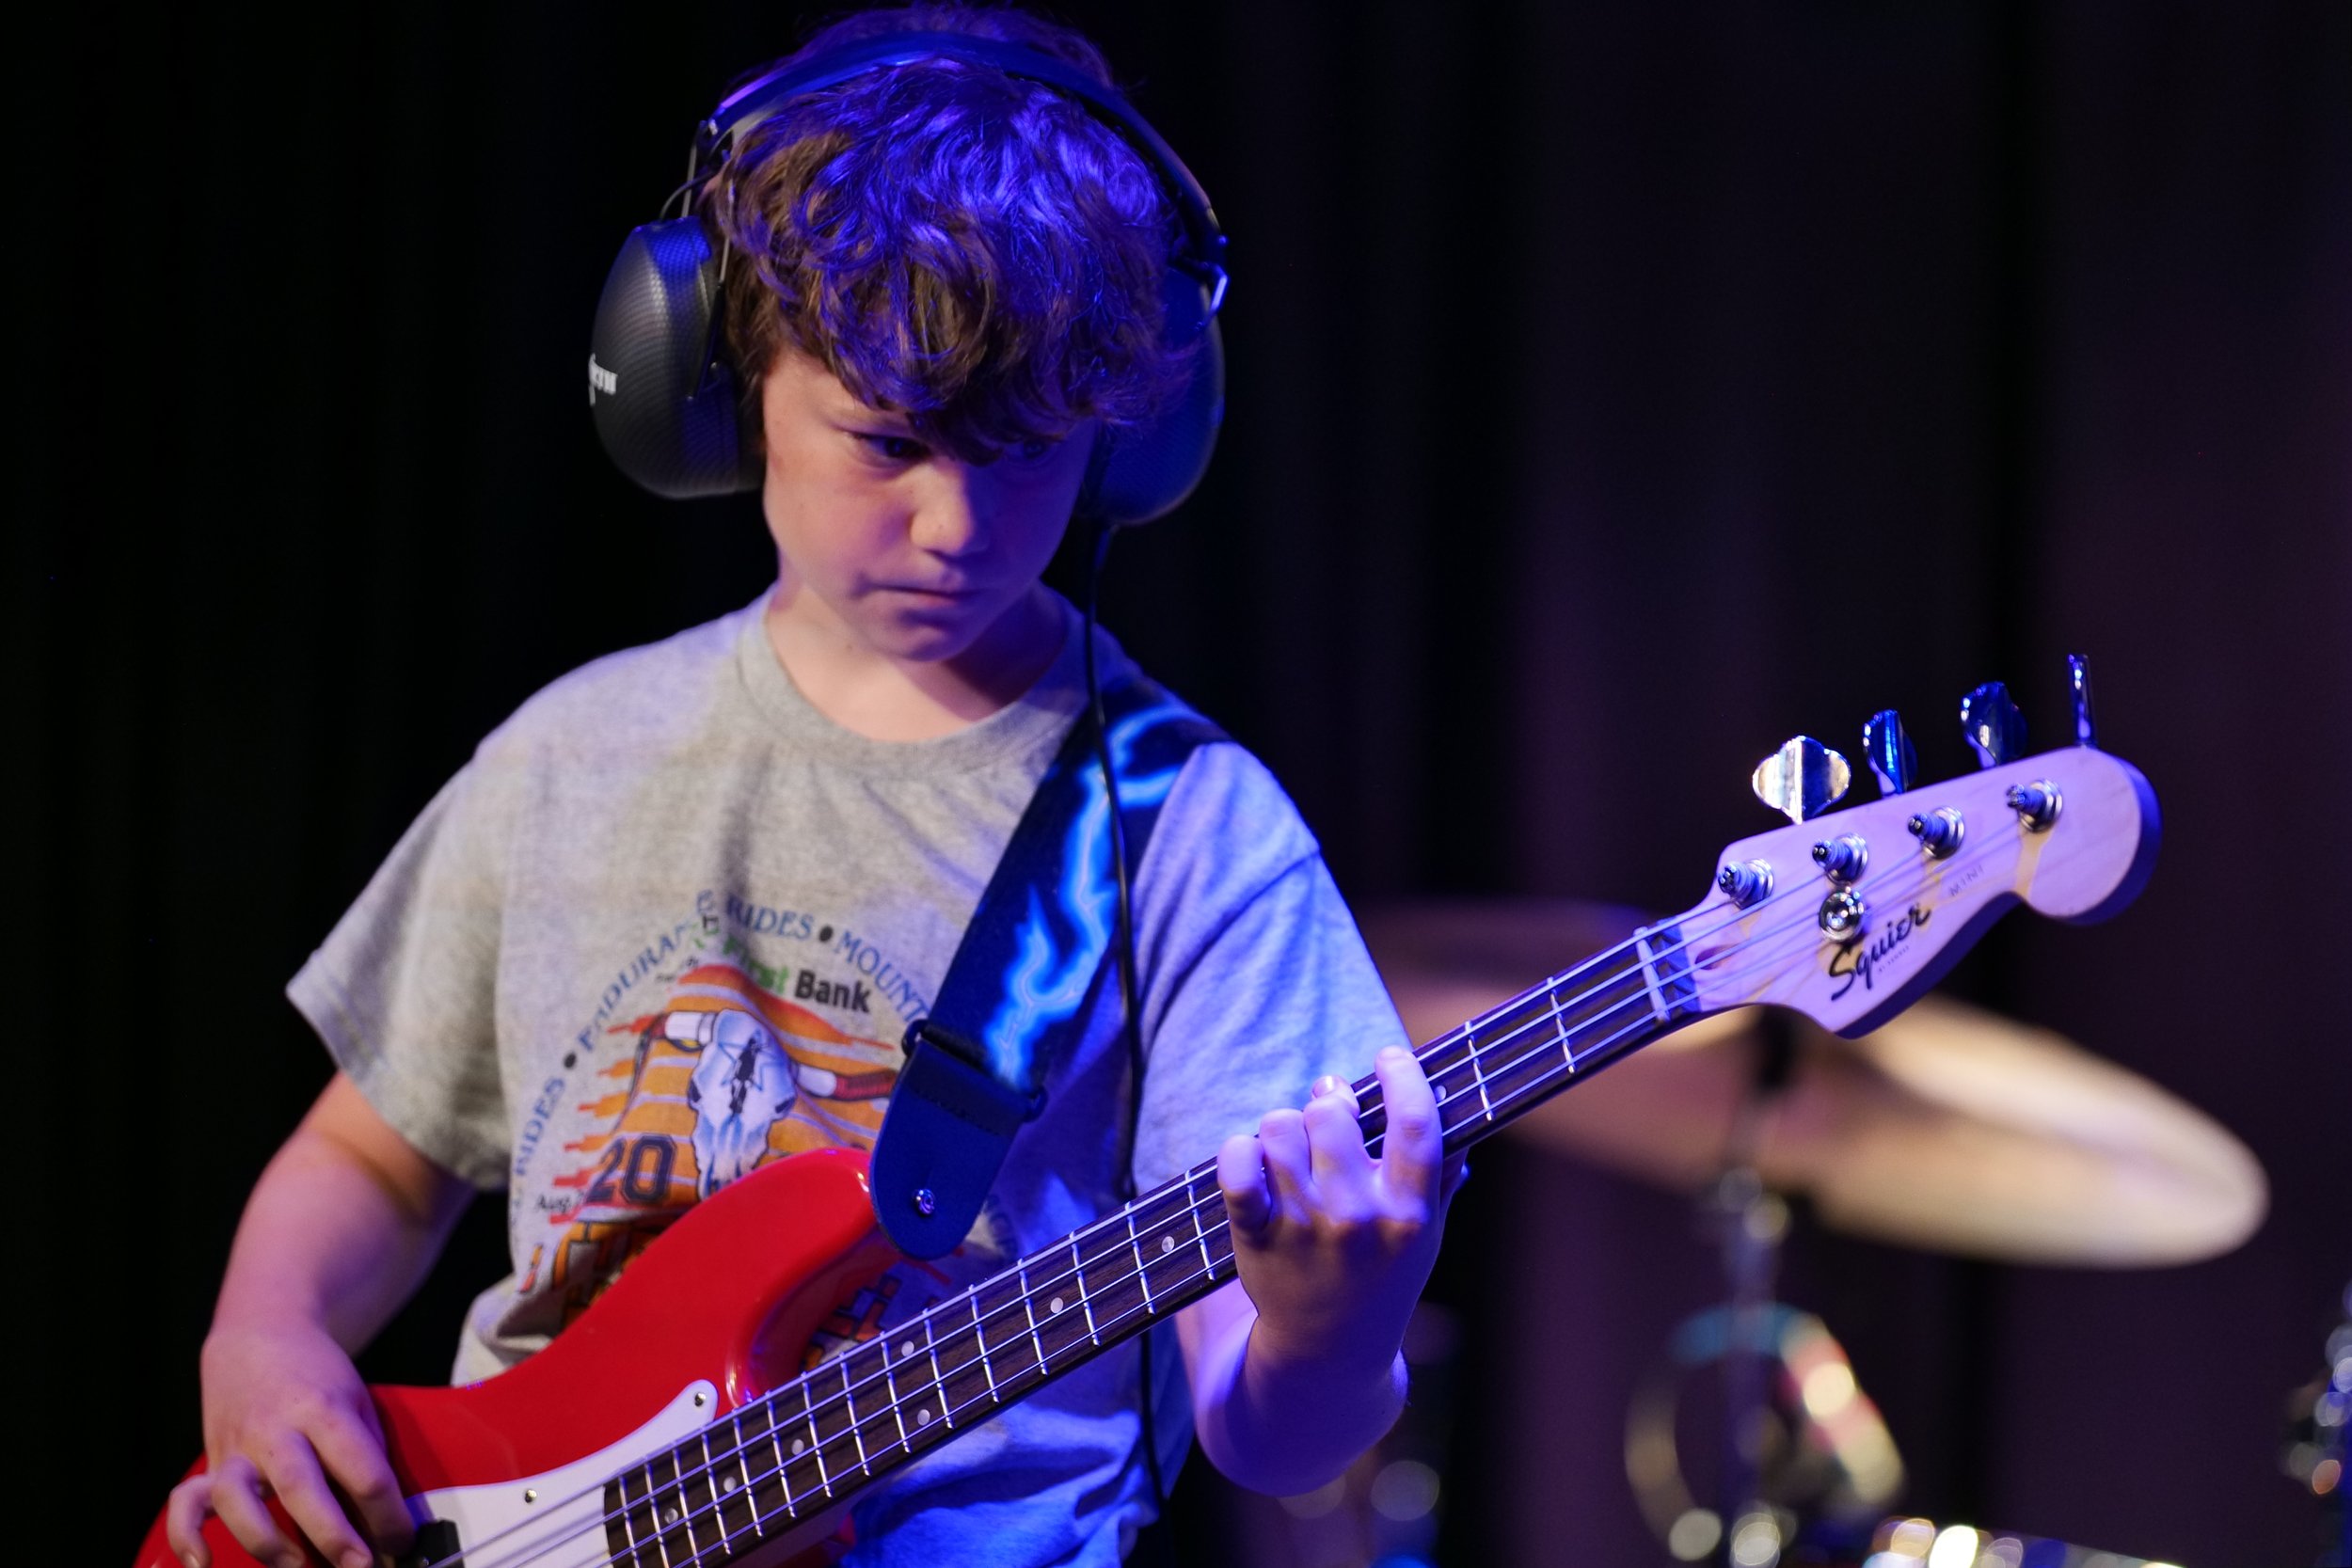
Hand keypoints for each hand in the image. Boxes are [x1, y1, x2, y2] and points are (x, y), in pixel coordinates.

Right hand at [165, 1318, 413, 1567]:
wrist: (260, 1336)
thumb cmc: (320, 1379)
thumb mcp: (358, 1402)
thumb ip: (367, 1456)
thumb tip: (384, 1522)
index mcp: (325, 1410)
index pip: (362, 1469)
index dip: (388, 1513)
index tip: (403, 1542)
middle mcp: (277, 1430)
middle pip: (301, 1485)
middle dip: (332, 1534)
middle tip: (361, 1567)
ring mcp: (238, 1448)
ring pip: (237, 1497)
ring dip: (264, 1539)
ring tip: (294, 1567)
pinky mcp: (211, 1463)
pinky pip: (186, 1503)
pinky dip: (186, 1535)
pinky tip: (201, 1564)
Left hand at [1215, 1045, 1462, 1385]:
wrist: (1326, 1356)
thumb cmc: (1382, 1282)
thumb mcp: (1425, 1239)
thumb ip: (1439, 1179)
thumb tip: (1458, 1121)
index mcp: (1409, 1214)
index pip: (1415, 1124)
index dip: (1403, 1076)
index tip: (1391, 1056)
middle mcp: (1358, 1219)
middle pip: (1330, 1113)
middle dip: (1327, 1104)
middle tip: (1327, 1118)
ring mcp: (1304, 1228)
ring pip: (1279, 1127)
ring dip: (1283, 1129)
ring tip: (1293, 1150)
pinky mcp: (1256, 1237)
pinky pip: (1237, 1165)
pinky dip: (1238, 1151)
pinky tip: (1252, 1160)